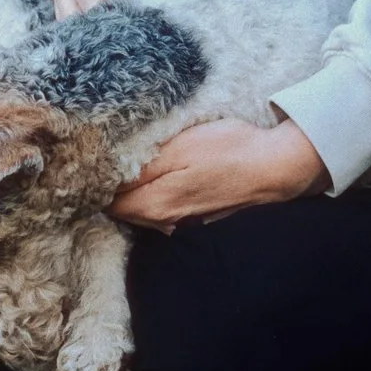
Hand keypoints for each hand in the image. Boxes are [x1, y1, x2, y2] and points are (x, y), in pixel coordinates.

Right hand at [50, 0, 178, 15]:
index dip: (139, 6)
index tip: (156, 8)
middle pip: (96, 10)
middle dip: (122, 19)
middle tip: (144, 18)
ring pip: (79, 20)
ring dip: (103, 27)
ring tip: (126, 19)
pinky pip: (68, 20)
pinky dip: (88, 27)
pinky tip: (107, 21)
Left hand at [113, 119, 325, 225]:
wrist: (274, 167)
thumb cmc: (227, 151)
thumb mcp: (178, 148)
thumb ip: (139, 165)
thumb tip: (106, 177)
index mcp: (154, 204)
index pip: (107, 202)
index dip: (97, 181)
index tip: (95, 159)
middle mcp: (163, 221)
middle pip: (122, 207)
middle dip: (113, 185)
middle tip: (111, 154)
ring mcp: (181, 223)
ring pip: (142, 208)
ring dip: (135, 189)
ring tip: (134, 160)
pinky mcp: (195, 217)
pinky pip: (163, 207)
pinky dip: (156, 192)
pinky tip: (163, 173)